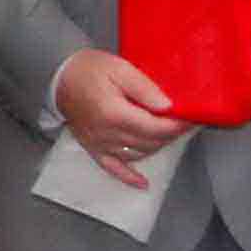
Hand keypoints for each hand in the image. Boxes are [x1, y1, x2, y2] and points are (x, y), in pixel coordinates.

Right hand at [51, 47, 189, 187]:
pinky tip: (143, 183)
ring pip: (138, 154)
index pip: (155, 127)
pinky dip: (129, 178)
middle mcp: (107, 133)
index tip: (190, 117)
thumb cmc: (90, 70)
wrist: (60, 79)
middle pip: (149, 142)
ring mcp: (99, 144)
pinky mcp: (93, 149)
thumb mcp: (120, 68)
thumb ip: (144, 88)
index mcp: (114, 113)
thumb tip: (167, 106)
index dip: (176, 125)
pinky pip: (113, 168)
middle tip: (182, 122)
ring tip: (167, 134)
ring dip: (156, 146)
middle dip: (170, 134)